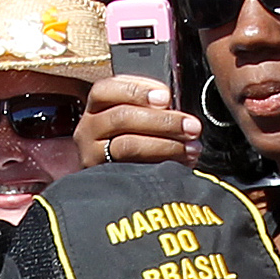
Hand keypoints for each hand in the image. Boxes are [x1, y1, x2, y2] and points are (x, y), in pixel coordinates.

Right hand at [76, 73, 200, 167]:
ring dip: (166, 144)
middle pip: (121, 117)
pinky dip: (161, 163)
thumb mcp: (140, 117)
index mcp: (96, 107)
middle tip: (192, 127)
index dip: (136, 90)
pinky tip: (181, 162)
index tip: (166, 97)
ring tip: (192, 147)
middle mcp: (88, 129)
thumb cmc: (137, 140)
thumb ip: (152, 107)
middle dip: (162, 120)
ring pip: (128, 145)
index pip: (105, 90)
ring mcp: (92, 155)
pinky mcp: (104, 179)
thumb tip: (177, 106)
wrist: (120, 188)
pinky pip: (133, 170)